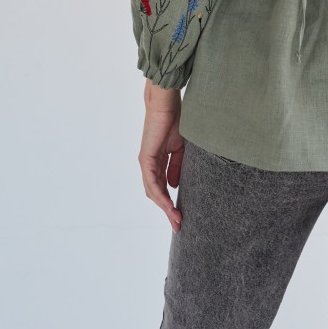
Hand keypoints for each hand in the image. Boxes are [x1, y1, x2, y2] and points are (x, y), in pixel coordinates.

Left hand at [139, 100, 185, 232]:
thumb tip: (174, 185)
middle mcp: (149, 164)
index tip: (181, 215)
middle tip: (178, 224)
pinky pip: (152, 182)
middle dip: (167, 210)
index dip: (170, 202)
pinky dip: (161, 195)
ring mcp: (146, 162)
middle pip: (156, 193)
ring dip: (165, 207)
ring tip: (176, 219)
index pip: (162, 187)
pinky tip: (169, 205)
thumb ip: (176, 166)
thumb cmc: (174, 121)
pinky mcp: (146, 159)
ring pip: (153, 191)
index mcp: (157, 161)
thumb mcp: (179, 148)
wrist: (166, 104)